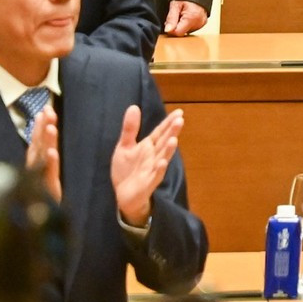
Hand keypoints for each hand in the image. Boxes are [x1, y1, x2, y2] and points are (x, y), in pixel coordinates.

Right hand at [24, 101, 58, 200]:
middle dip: (42, 128)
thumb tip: (48, 150)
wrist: (44, 231)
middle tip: (47, 109)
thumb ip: (47, 167)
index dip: (42, 128)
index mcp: (39, 169)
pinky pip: (47, 176)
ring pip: (41, 159)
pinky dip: (49, 164)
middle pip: (39, 147)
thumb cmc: (46, 207)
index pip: (40, 145)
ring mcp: (39, 182)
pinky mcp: (45, 193)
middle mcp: (36, 173)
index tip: (45, 111)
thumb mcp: (47, 183)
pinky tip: (52, 153)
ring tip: (50, 125)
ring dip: (45, 142)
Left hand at [110, 105, 183, 227]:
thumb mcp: (124, 146)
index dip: (168, 123)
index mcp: (149, 146)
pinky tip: (162, 162)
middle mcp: (154, 156)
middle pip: (164, 142)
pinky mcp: (148, 183)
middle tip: (180, 120)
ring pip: (163, 157)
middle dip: (172, 132)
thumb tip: (133, 106)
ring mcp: (152, 169)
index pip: (161, 132)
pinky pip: (155, 176)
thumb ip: (130, 128)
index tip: (179, 112)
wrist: (122, 195)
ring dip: (168, 149)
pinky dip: (159, 169)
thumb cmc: (126, 170)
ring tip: (174, 140)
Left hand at [162, 0, 207, 35]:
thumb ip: (171, 18)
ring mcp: (202, 23)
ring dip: (182, 25)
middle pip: (182, 32)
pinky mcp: (202, 23)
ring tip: (182, 14)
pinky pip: (191, 28)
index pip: (177, 33)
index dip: (171, 29)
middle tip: (176, 15)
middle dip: (176, 26)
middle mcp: (199, 22)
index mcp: (192, 18)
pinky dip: (187, 24)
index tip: (170, 21)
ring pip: (186, 31)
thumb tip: (168, 30)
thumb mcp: (175, 4)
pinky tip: (187, 17)